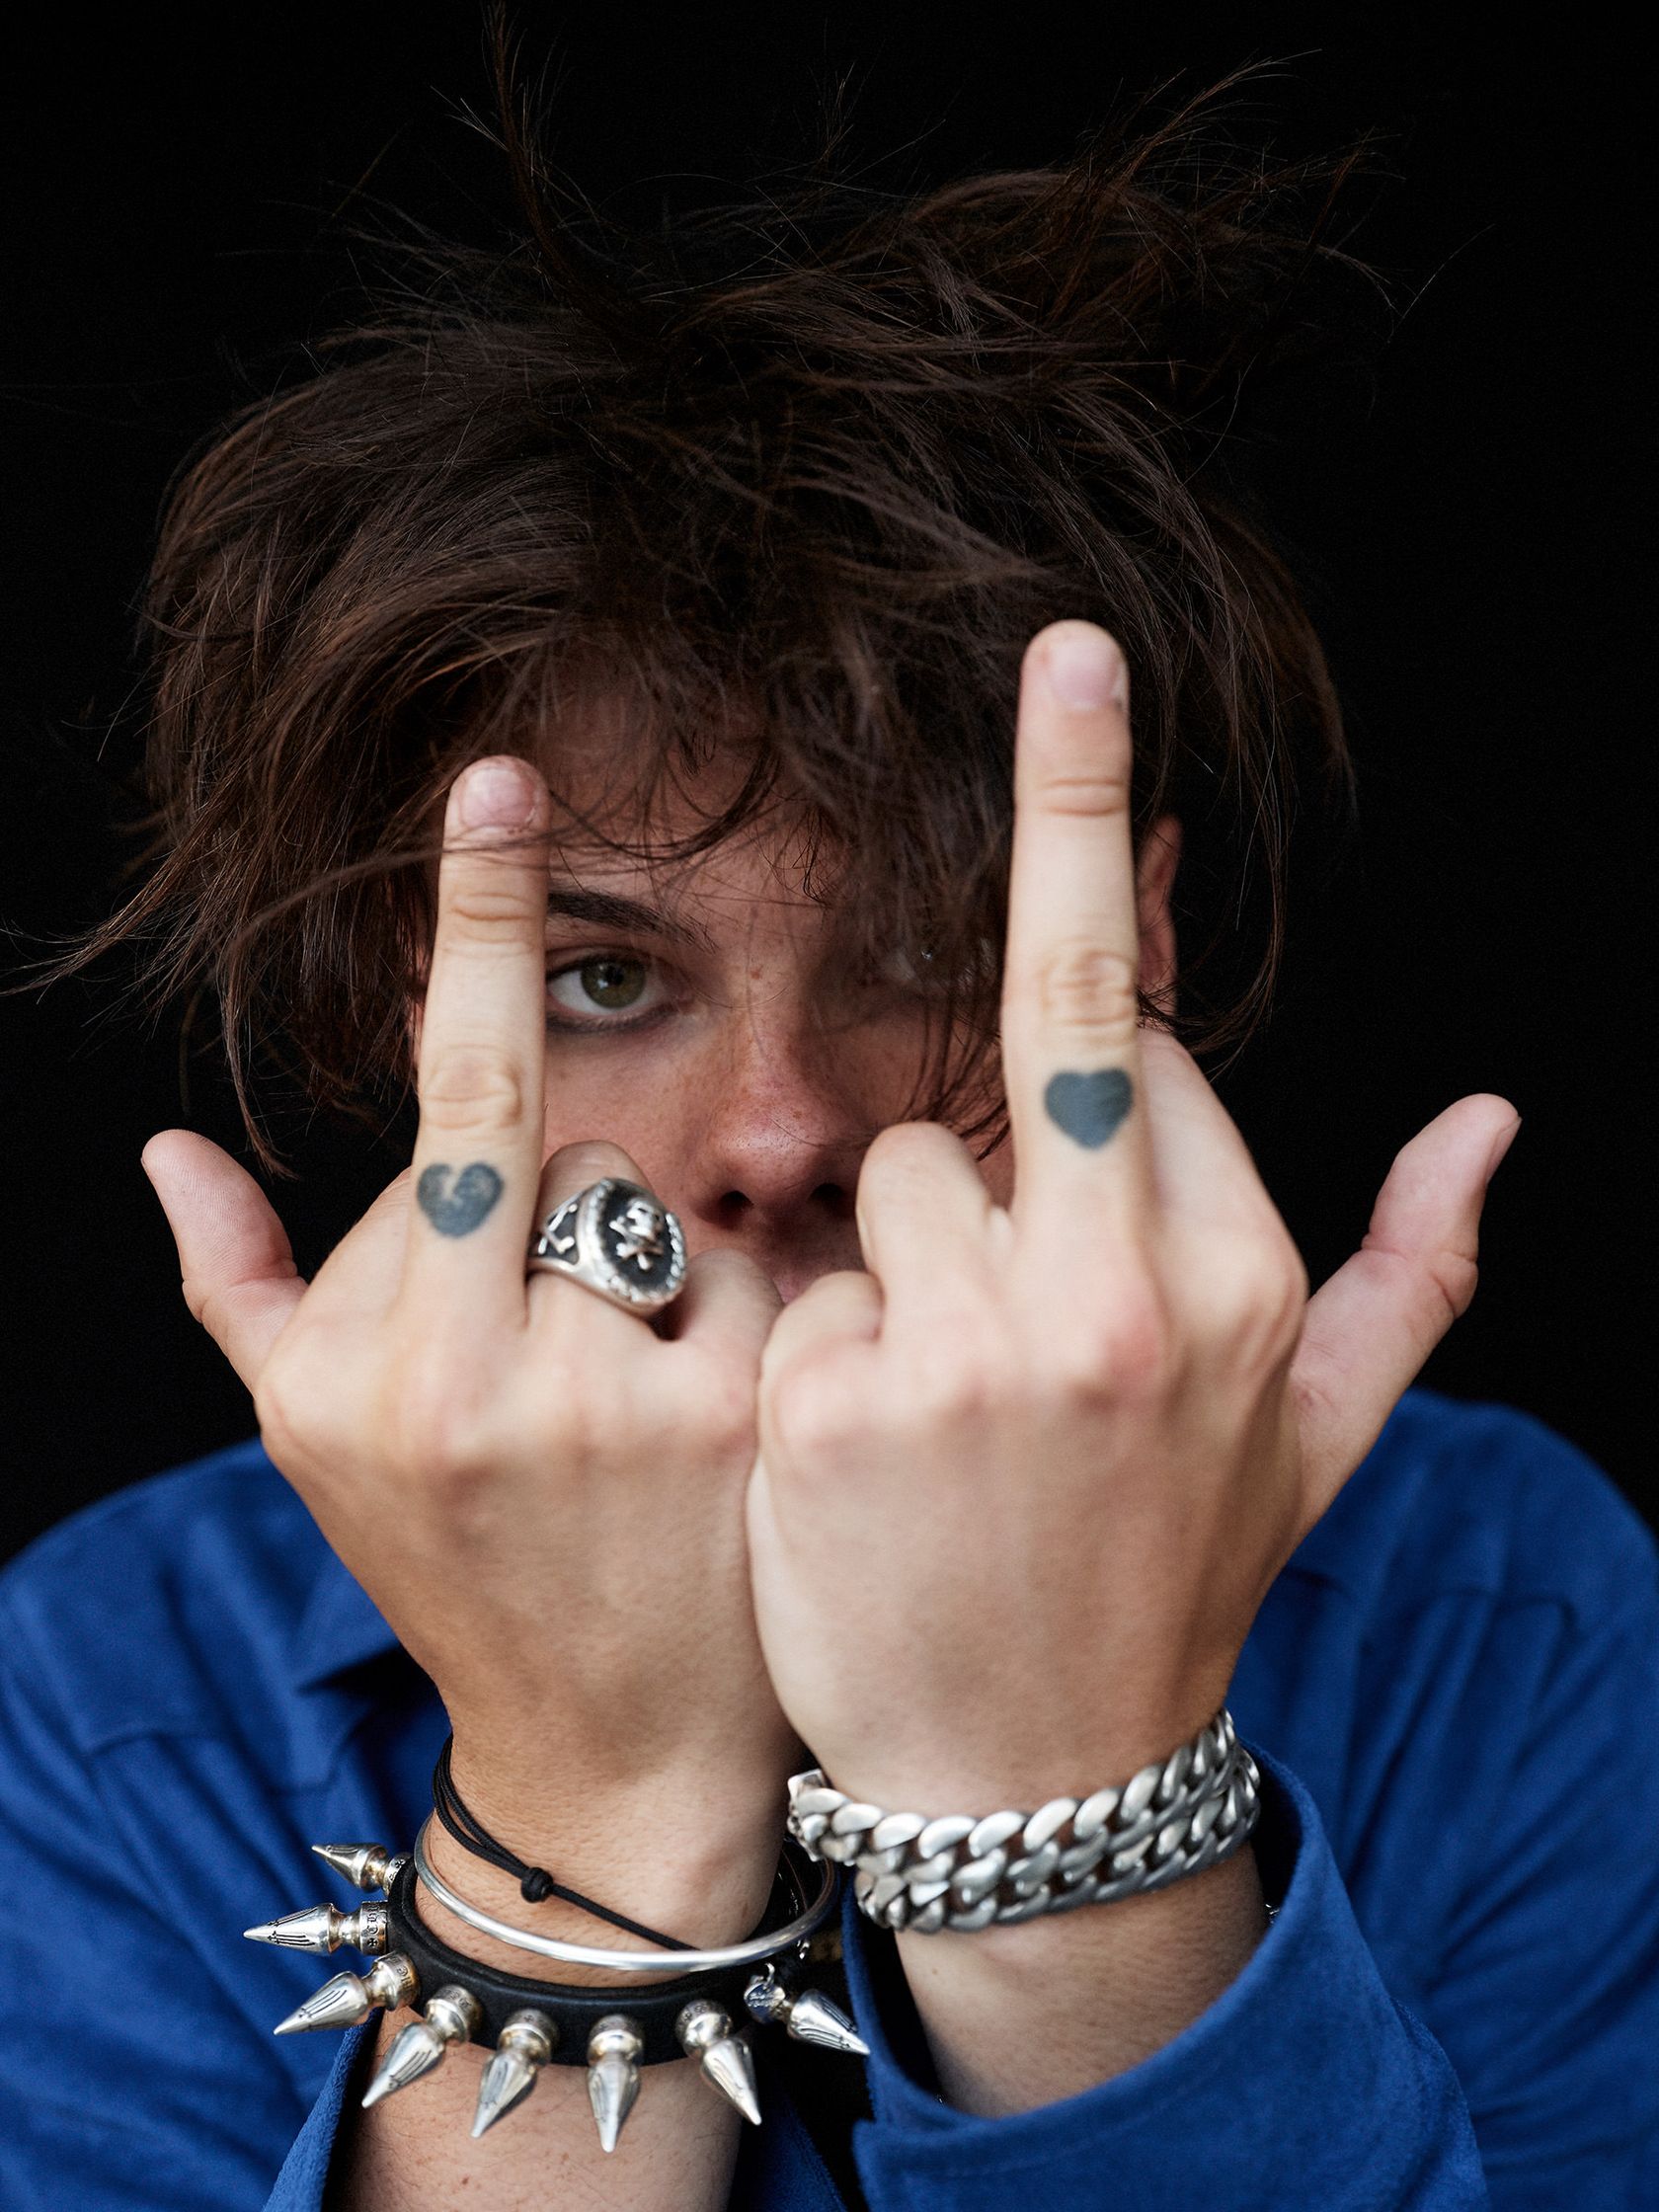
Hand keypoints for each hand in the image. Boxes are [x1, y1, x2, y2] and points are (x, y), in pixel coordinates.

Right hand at [144, 755, 791, 1937]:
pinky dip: (756, 1300)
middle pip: (567, 1144)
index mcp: (369, 1366)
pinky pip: (770, 1261)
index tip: (502, 779)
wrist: (618, 1757)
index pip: (451, 1104)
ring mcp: (632, 1405)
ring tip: (651, 1404)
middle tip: (578, 1348)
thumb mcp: (312, 1451)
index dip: (480, 933)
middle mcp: (484, 1380)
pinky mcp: (754, 1428)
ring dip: (667, 1255)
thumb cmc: (460, 1570)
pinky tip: (735, 1414)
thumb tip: (165, 1151)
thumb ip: (238, 1294)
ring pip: (672, 1195)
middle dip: (577, 1207)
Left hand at [747, 619, 1519, 1814]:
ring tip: (951, 1381)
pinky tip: (870, 1448)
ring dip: (911, 1246)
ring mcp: (968, 1354)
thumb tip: (1492, 1120)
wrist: (1036, 1786)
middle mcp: (1117, 1304)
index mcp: (1239, 1286)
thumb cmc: (1171, 1580)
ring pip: (901, 1166)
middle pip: (1045, 1016)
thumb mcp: (1321, 1441)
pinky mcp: (833, 1408)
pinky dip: (828, 1344)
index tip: (1094, 844)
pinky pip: (810, 1284)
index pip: (1145, 1042)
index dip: (1103, 983)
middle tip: (1077, 702)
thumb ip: (1410, 1275)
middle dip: (1062, 835)